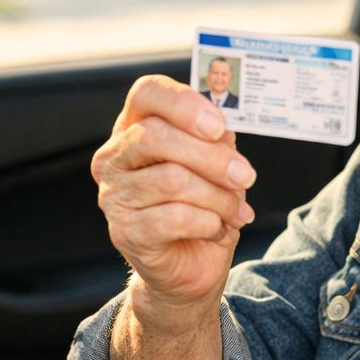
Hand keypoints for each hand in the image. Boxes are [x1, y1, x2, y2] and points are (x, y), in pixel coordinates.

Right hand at [92, 75, 256, 308]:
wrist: (189, 267)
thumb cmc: (201, 207)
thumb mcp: (216, 166)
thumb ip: (216, 140)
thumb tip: (223, 127)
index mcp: (135, 127)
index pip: (146, 93)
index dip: (183, 103)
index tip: (218, 126)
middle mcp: (114, 157)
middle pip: (155, 136)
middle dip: (211, 157)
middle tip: (245, 176)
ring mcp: (114, 195)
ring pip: (171, 180)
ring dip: (218, 197)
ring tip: (237, 211)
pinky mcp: (124, 231)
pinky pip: (173, 218)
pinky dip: (208, 223)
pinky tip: (219, 230)